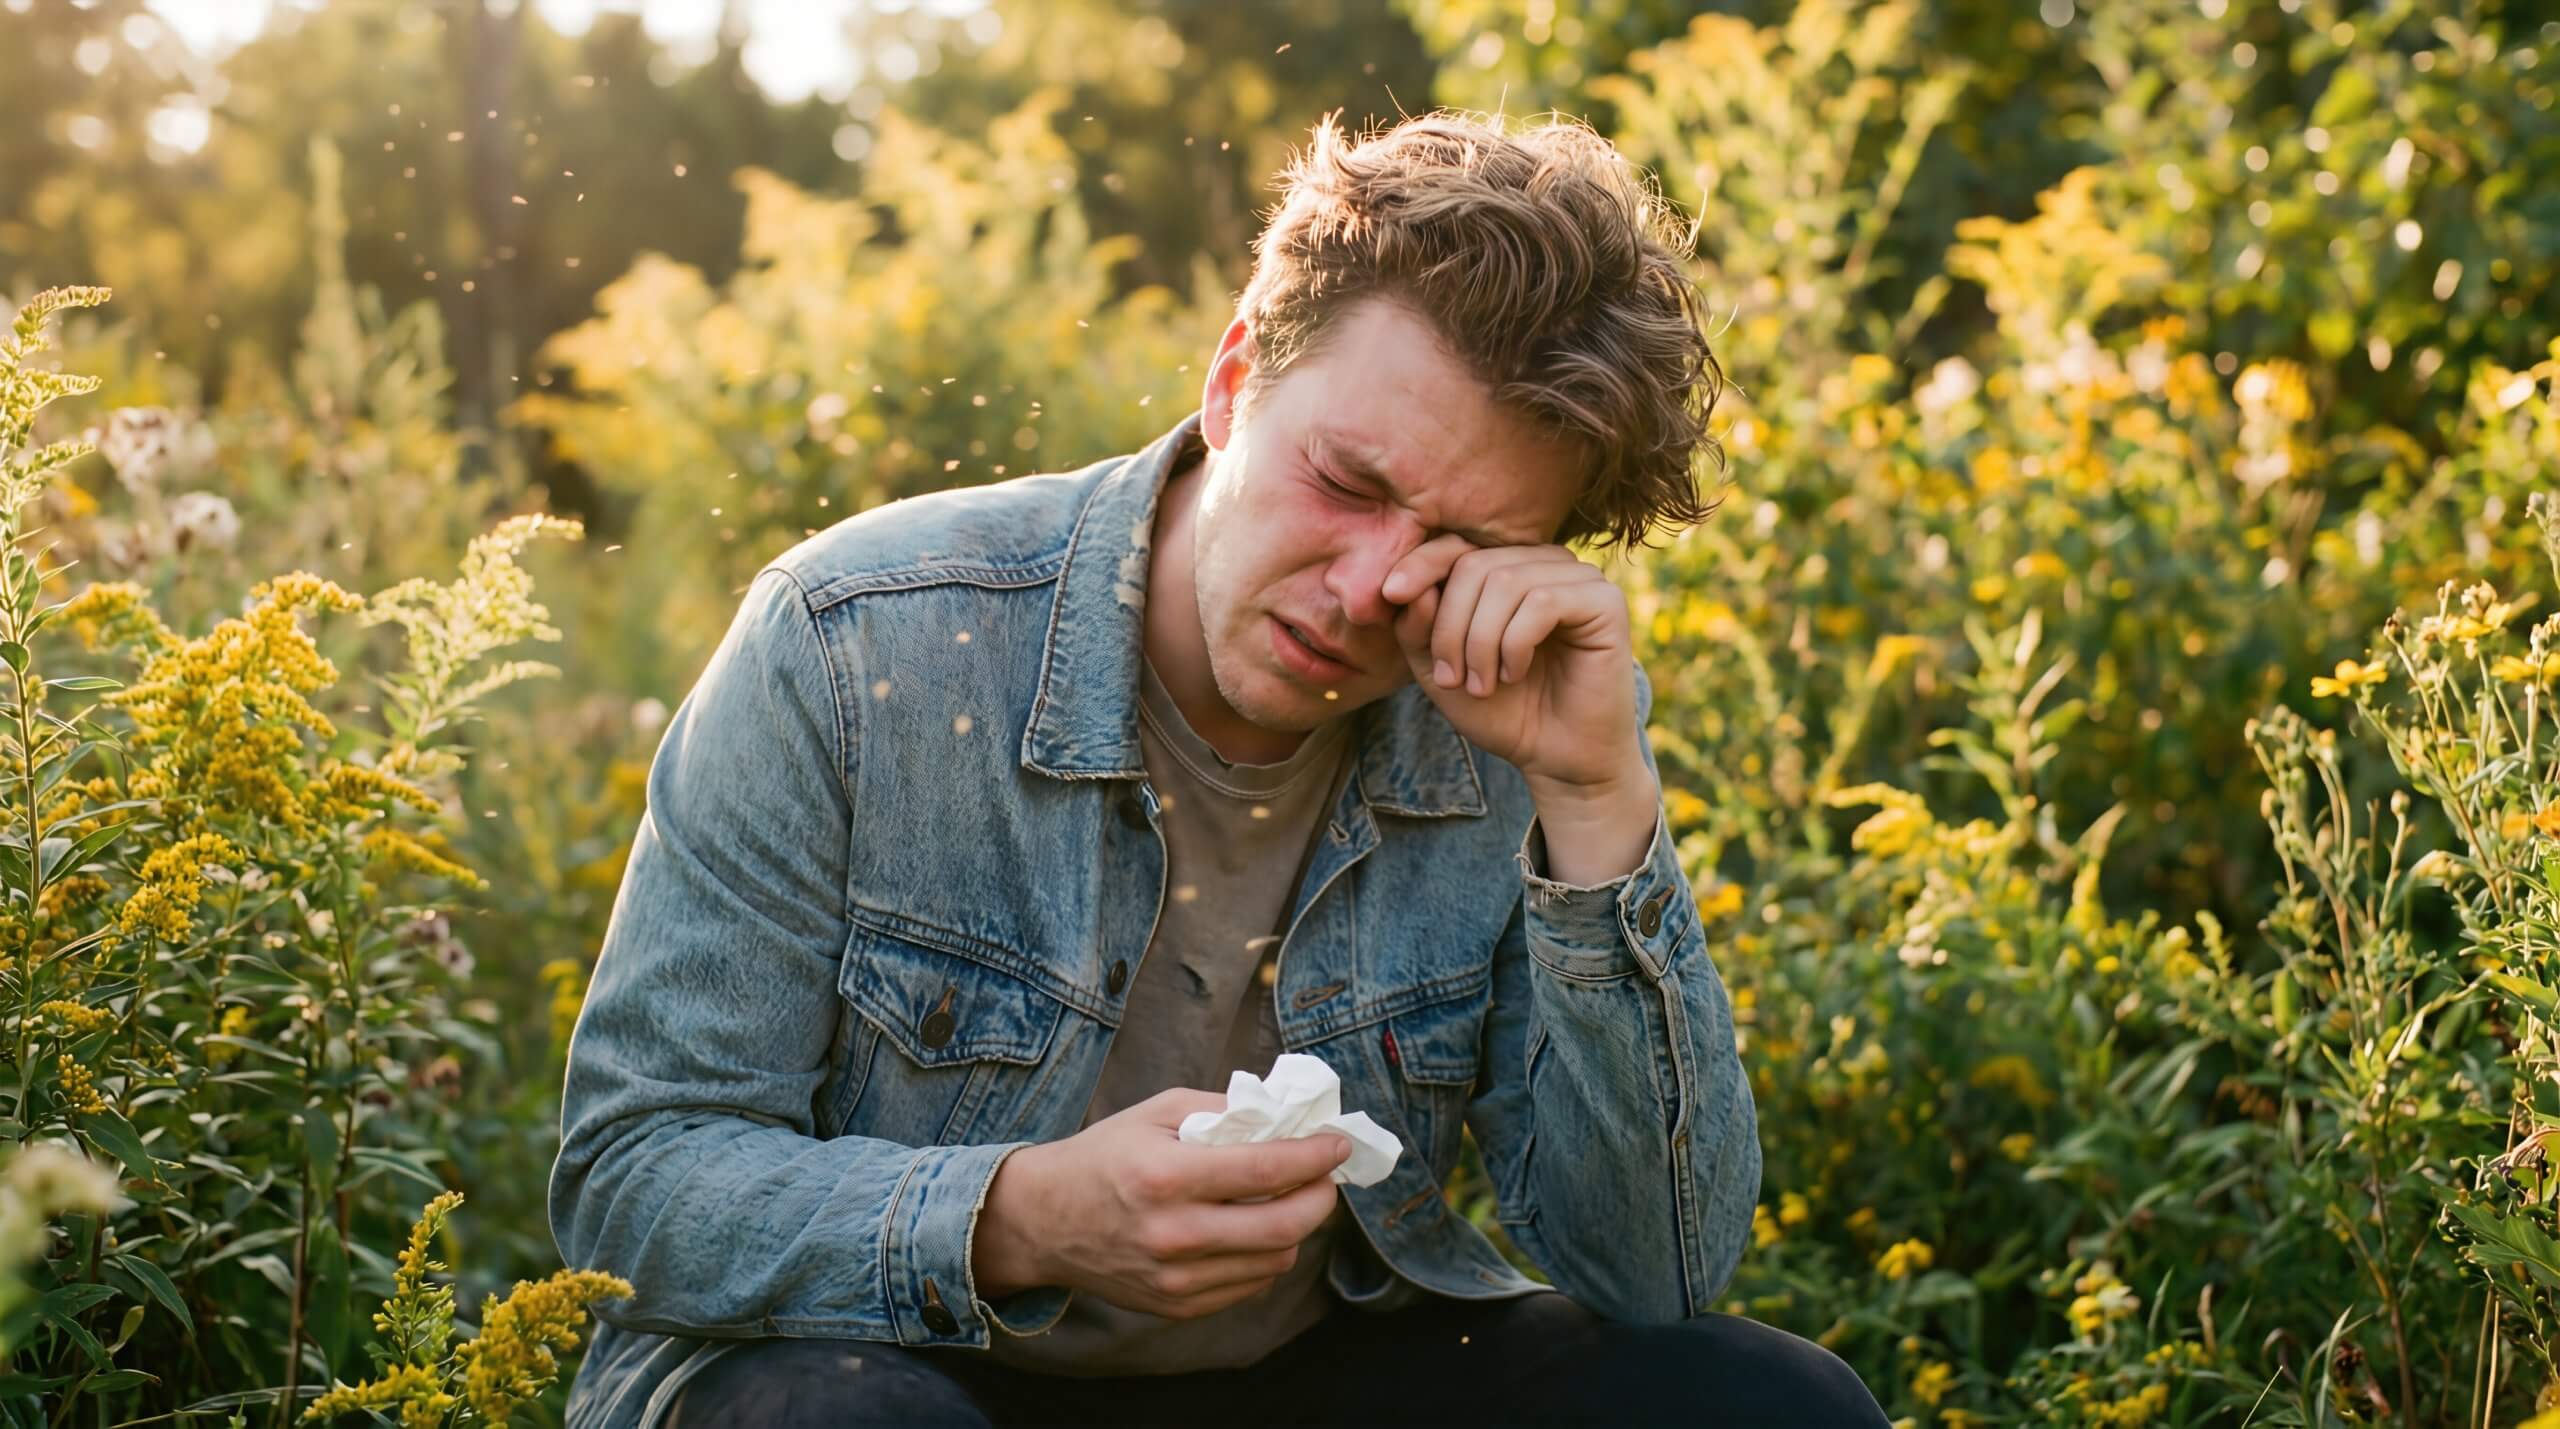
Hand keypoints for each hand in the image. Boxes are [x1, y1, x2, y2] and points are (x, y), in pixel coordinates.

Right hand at [974, 1088, 1349, 1318]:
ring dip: (1297, 1228)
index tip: (1338, 1143)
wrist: (1044, 1221)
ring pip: (1274, 1260)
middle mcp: (1173, 1233)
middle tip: (1326, 1177)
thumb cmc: (1102, 1157)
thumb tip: (1285, 1115)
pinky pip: (1249, 1284)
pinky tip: (1255, 1228)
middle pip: (1283, 1226)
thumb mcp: (1155, 1112)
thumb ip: (1221, 1110)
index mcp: (1165, 1176)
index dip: (1314, 1156)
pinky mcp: (1178, 1306)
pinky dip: (1266, 1255)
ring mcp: (1176, 1278)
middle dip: (1321, 1198)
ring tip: (1291, 1199)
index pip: (1265, 1169)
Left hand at [1381, 536, 1645, 793]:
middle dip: (1450, 626)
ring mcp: (1579, 578)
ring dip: (1480, 642)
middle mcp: (1545, 563)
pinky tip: (1515, 673)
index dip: (1421, 565)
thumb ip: (1418, 627)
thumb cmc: (1502, 711)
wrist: (1556, 757)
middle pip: (1475, 565)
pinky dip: (1515, 644)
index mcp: (1508, 568)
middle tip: (1453, 679)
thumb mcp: (1440, 668)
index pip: (1457, 545)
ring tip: (1482, 684)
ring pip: (1506, 582)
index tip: (1391, 594)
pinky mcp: (1604, 602)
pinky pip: (1543, 602)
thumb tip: (1411, 588)